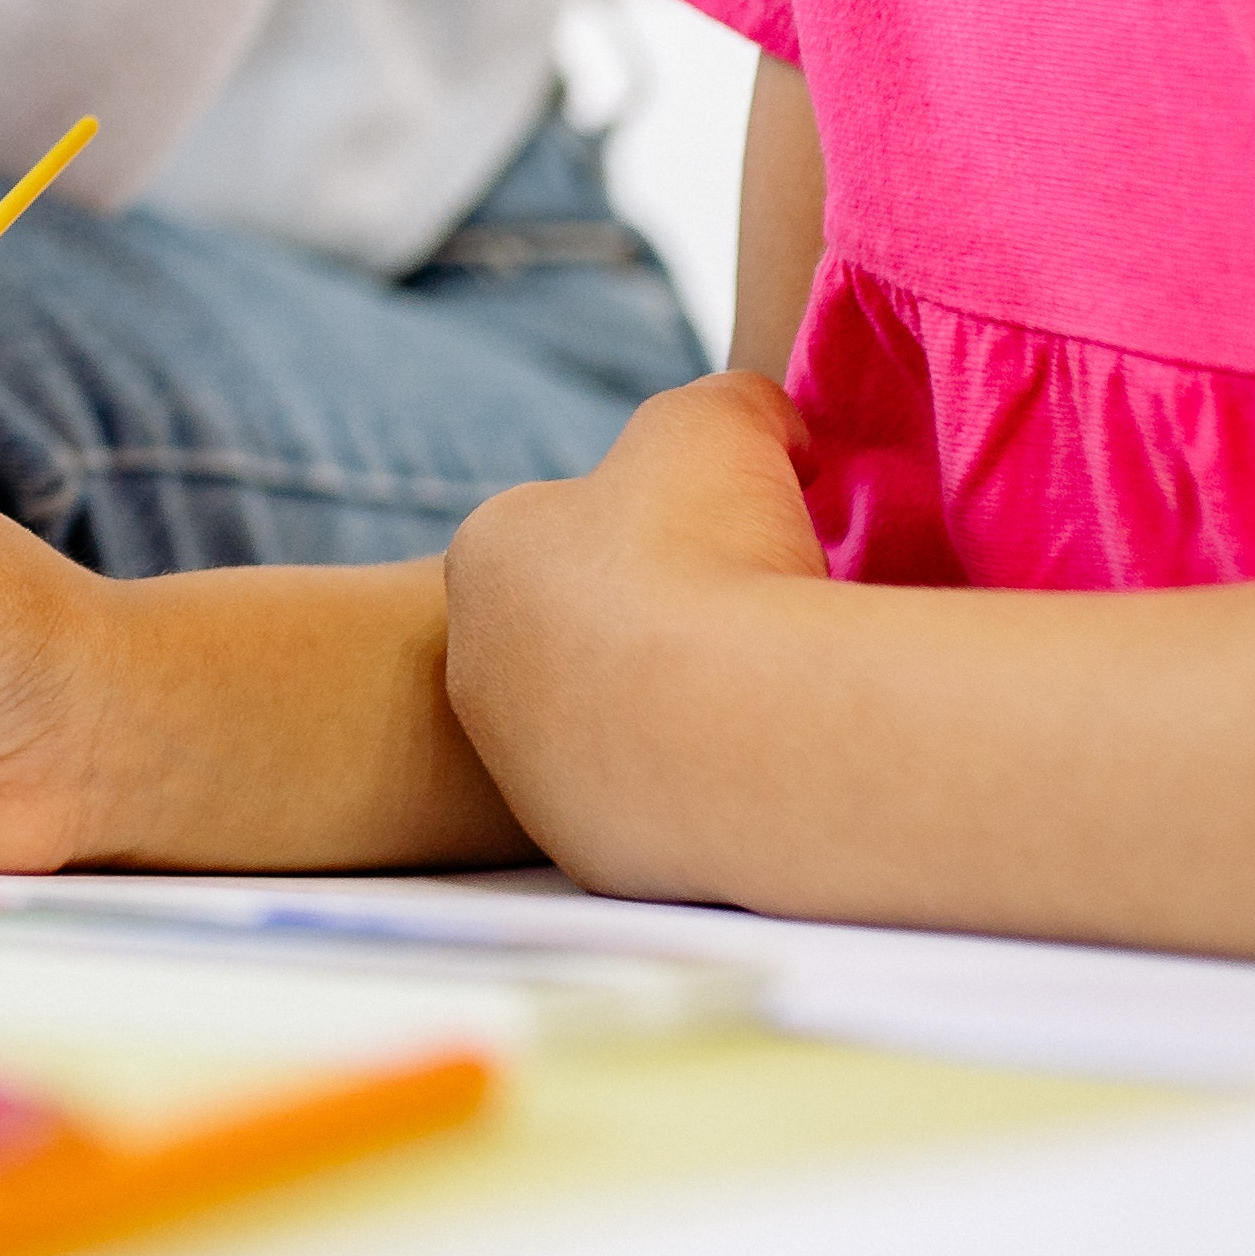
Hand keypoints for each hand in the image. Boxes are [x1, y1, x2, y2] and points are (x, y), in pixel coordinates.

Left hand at [436, 368, 830, 887]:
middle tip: (744, 627)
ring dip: (671, 715)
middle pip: (575, 637)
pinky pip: (643, 809)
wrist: (736, 722)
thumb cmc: (713, 551)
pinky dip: (697, 789)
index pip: (567, 528)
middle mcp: (479, 668)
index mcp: (488, 553)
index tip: (723, 540)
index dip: (656, 525)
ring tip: (762, 703)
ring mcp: (523, 771)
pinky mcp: (581, 851)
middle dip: (650, 629)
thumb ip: (738, 405)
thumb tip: (776, 431)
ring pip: (603, 730)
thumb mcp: (726, 419)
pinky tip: (760, 768)